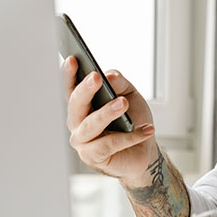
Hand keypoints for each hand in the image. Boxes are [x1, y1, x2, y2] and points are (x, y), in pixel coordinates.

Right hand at [62, 56, 156, 186]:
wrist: (145, 150)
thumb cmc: (133, 120)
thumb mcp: (131, 95)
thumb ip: (120, 83)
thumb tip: (109, 76)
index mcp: (83, 105)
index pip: (71, 87)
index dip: (69, 74)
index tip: (73, 59)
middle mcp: (77, 122)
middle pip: (75, 104)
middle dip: (85, 90)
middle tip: (97, 78)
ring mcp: (83, 142)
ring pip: (90, 125)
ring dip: (106, 113)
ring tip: (123, 103)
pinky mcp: (94, 157)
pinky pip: (110, 144)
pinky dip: (130, 136)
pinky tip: (147, 129)